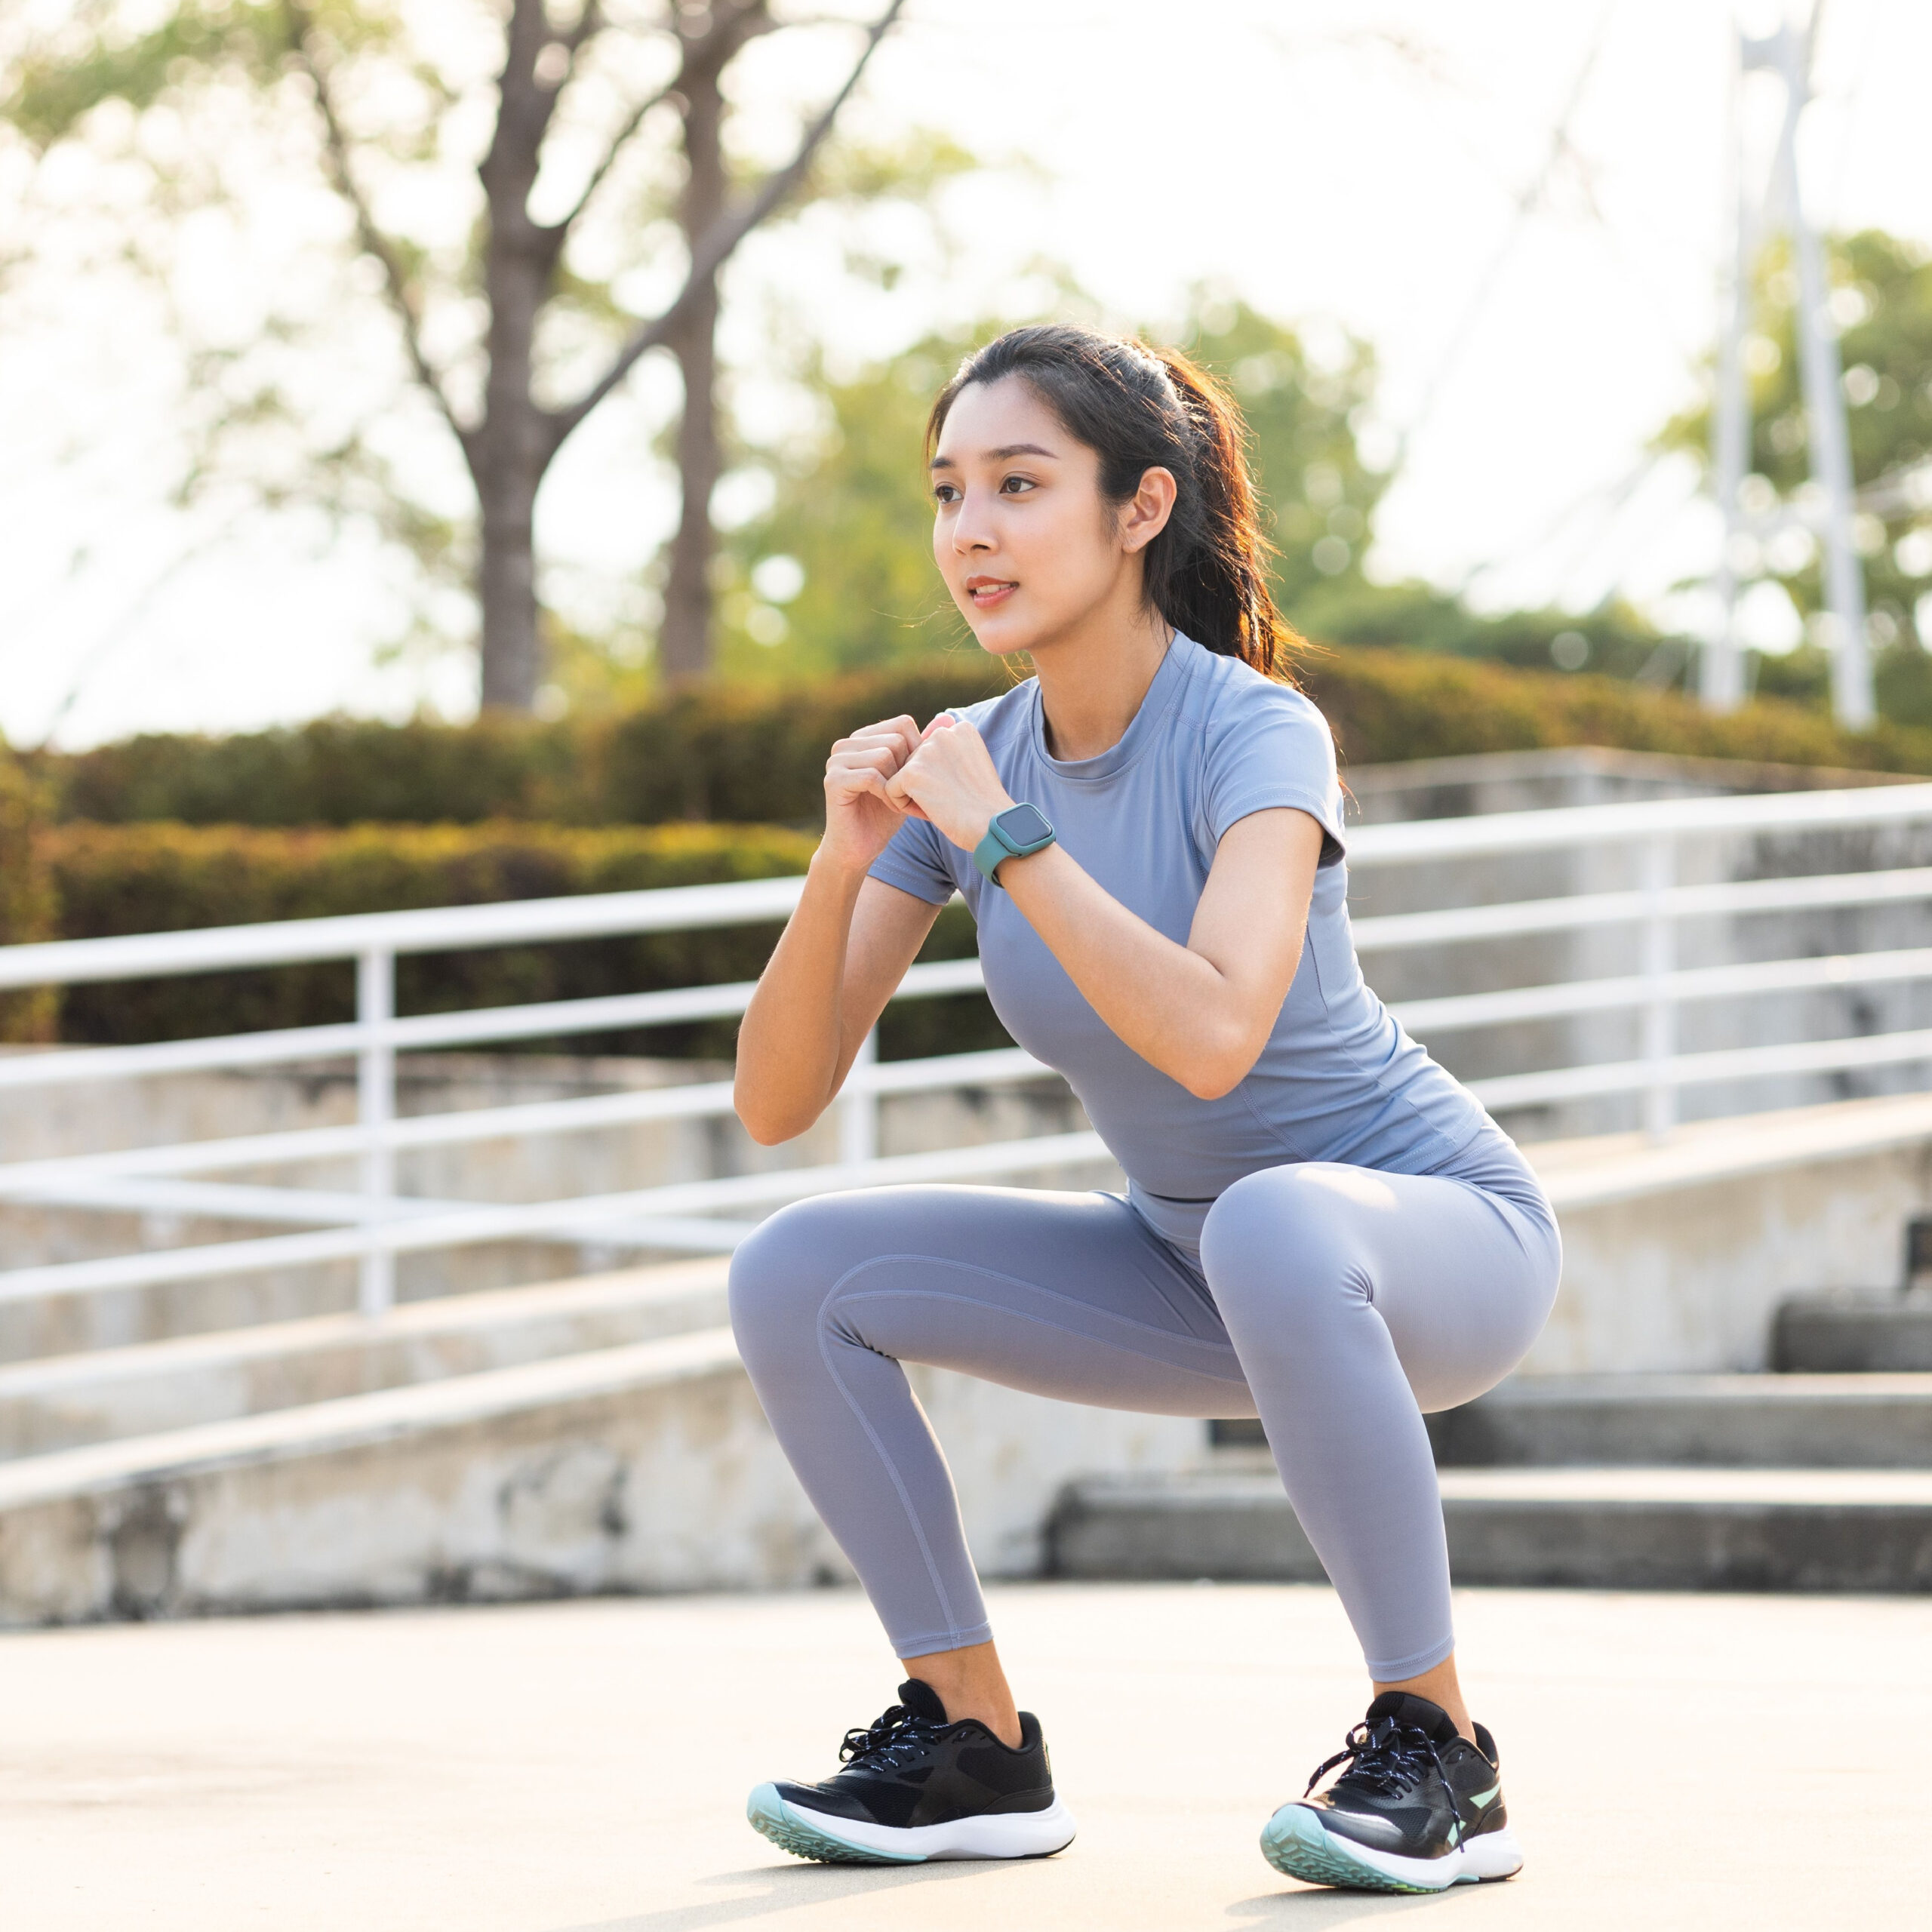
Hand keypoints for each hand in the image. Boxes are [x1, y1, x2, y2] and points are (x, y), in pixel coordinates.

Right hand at [819, 714, 922, 874]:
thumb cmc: (886, 814)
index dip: (917, 752)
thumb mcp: (910, 777)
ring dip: (898, 786)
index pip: (902, 724)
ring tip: (895, 802)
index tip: (915, 779)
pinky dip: (887, 795)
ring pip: (885, 756)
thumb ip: (923, 748)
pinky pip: (872, 776)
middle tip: (904, 795)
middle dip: (908, 772)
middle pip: (896, 741)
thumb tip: (948, 717)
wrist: (860, 848)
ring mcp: (836, 761)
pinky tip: (887, 806)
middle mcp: (846, 744)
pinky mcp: (833, 780)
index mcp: (862, 738)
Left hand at [885, 717, 1013, 855]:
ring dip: (916, 796)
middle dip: (925, 786)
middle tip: (952, 801)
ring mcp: (926, 751)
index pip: (930, 751)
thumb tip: (932, 734)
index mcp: (961, 729)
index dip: (941, 777)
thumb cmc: (985, 805)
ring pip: (901, 776)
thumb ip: (950, 752)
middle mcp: (943, 733)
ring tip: (944, 806)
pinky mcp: (911, 772)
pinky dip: (905, 807)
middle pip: (914, 762)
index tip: (963, 790)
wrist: (992, 827)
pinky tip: (932, 812)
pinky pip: (891, 791)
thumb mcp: (972, 766)